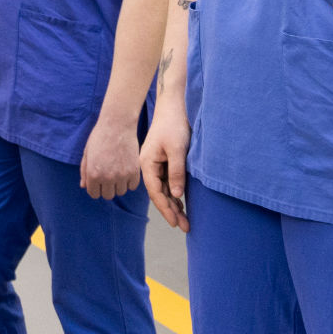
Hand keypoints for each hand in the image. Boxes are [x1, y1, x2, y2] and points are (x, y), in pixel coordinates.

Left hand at [79, 118, 142, 199]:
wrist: (117, 125)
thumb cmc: (99, 137)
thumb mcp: (87, 153)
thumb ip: (84, 171)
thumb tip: (84, 186)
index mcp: (93, 174)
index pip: (94, 194)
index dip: (95, 188)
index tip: (98, 180)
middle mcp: (107, 178)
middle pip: (108, 196)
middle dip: (107, 187)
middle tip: (108, 175)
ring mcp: (122, 176)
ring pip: (121, 192)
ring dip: (118, 184)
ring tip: (117, 170)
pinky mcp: (134, 172)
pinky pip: (132, 186)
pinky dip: (130, 181)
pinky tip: (126, 170)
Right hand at [140, 106, 189, 230]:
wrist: (173, 106)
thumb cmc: (174, 125)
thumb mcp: (177, 149)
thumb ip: (176, 172)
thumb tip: (176, 195)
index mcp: (147, 164)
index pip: (155, 193)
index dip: (166, 209)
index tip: (176, 223)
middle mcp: (148, 166)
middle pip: (159, 194)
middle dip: (171, 211)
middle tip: (185, 227)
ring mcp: (155, 164)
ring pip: (163, 190)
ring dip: (174, 205)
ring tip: (185, 220)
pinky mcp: (163, 161)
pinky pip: (167, 182)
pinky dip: (174, 194)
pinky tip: (181, 203)